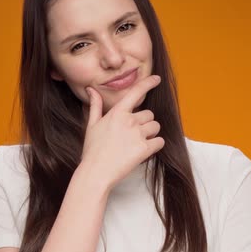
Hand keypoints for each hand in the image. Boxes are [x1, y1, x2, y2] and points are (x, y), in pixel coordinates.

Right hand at [79, 75, 164, 190]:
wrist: (96, 172)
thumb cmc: (92, 150)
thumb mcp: (91, 125)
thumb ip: (95, 105)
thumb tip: (91, 89)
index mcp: (117, 113)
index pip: (135, 92)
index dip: (148, 83)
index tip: (157, 79)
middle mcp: (129, 121)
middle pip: (149, 114)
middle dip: (145, 123)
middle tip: (133, 134)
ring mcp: (137, 135)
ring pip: (156, 127)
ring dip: (151, 134)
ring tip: (137, 143)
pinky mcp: (144, 149)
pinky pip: (159, 142)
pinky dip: (155, 146)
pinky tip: (143, 151)